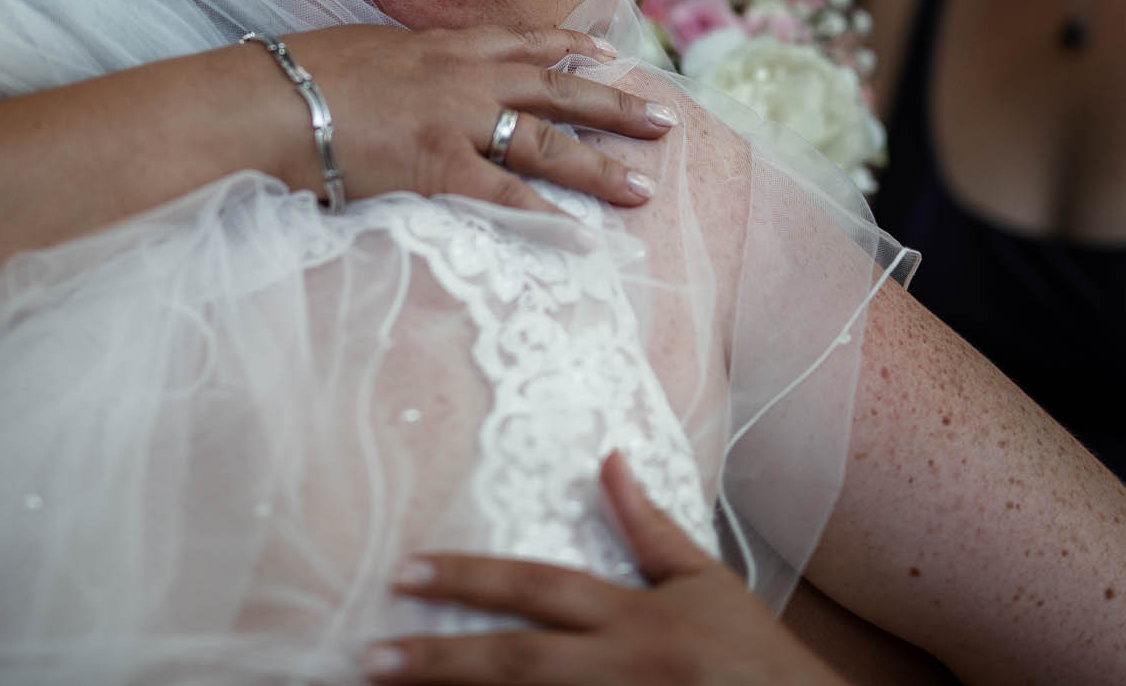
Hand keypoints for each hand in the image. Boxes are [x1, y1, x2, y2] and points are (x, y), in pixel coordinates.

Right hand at [277, 26, 676, 218]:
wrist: (262, 104)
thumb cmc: (293, 79)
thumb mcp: (359, 51)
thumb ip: (399, 64)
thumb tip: (405, 74)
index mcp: (440, 46)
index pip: (523, 41)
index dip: (573, 50)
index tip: (610, 56)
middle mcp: (460, 77)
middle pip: (556, 89)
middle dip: (615, 106)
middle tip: (664, 120)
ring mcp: (453, 122)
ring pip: (546, 143)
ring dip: (600, 165)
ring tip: (645, 186)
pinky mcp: (436, 168)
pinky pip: (505, 198)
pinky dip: (547, 218)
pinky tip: (582, 237)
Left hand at [361, 453, 848, 685]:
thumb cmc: (755, 656)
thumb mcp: (706, 581)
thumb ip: (647, 527)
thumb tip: (608, 459)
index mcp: (636, 617)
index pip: (539, 587)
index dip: (469, 579)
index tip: (404, 574)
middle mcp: (621, 667)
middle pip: (517, 663)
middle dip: (438, 662)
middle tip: (370, 660)